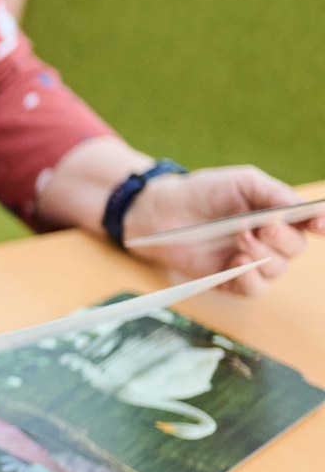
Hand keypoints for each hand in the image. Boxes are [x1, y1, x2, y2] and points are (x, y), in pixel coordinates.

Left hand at [123, 165, 317, 293]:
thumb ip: (272, 192)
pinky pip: (253, 289)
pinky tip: (236, 261)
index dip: (319, 224)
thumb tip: (299, 208)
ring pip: (275, 269)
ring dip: (261, 254)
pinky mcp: (229, 280)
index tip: (318, 224)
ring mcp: (250, 262)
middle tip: (262, 226)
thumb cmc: (203, 192)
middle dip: (281, 238)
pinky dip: (249, 278)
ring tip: (239, 236)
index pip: (310, 224)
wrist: (162, 210)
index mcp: (278, 215)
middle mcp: (269, 241)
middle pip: (294, 249)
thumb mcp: (241, 182)